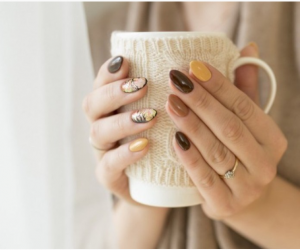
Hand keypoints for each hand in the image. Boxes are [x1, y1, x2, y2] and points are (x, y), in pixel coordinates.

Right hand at [82, 56, 156, 204]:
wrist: (162, 186)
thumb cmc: (164, 143)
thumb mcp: (165, 116)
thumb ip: (166, 94)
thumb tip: (187, 67)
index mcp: (112, 108)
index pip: (101, 84)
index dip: (109, 72)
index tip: (126, 61)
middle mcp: (103, 126)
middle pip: (92, 105)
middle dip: (114, 92)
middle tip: (142, 86)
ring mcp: (103, 152)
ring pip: (98, 132)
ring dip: (123, 121)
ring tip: (150, 117)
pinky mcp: (109, 177)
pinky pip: (108, 166)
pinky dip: (124, 155)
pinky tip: (144, 146)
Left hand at [166, 44, 287, 218]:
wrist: (242, 198)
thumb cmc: (240, 152)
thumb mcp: (247, 122)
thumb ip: (246, 89)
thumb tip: (248, 48)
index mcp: (273, 140)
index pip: (245, 106)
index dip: (219, 85)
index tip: (194, 66)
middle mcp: (265, 164)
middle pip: (230, 127)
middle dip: (201, 102)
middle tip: (176, 81)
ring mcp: (247, 188)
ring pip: (216, 151)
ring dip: (191, 125)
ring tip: (170, 103)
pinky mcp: (225, 205)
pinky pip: (204, 178)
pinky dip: (189, 157)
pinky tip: (174, 137)